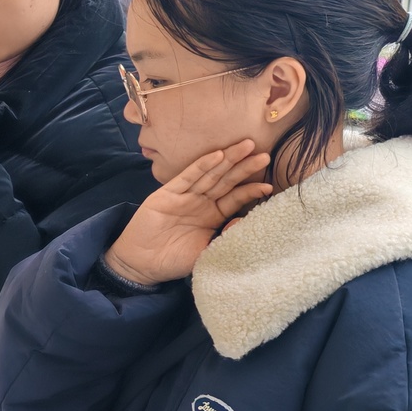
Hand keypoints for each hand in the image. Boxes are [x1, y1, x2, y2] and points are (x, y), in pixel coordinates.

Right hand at [105, 140, 272, 284]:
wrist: (142, 264)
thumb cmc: (174, 261)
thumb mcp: (207, 252)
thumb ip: (225, 237)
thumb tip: (244, 221)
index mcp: (212, 216)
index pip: (235, 198)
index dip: (251, 190)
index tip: (269, 185)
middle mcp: (200, 202)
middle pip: (226, 181)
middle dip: (244, 167)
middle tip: (263, 155)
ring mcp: (184, 196)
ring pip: (210, 175)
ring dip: (228, 160)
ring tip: (246, 146)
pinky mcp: (167, 194)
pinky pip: (187, 177)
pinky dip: (201, 166)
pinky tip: (216, 156)